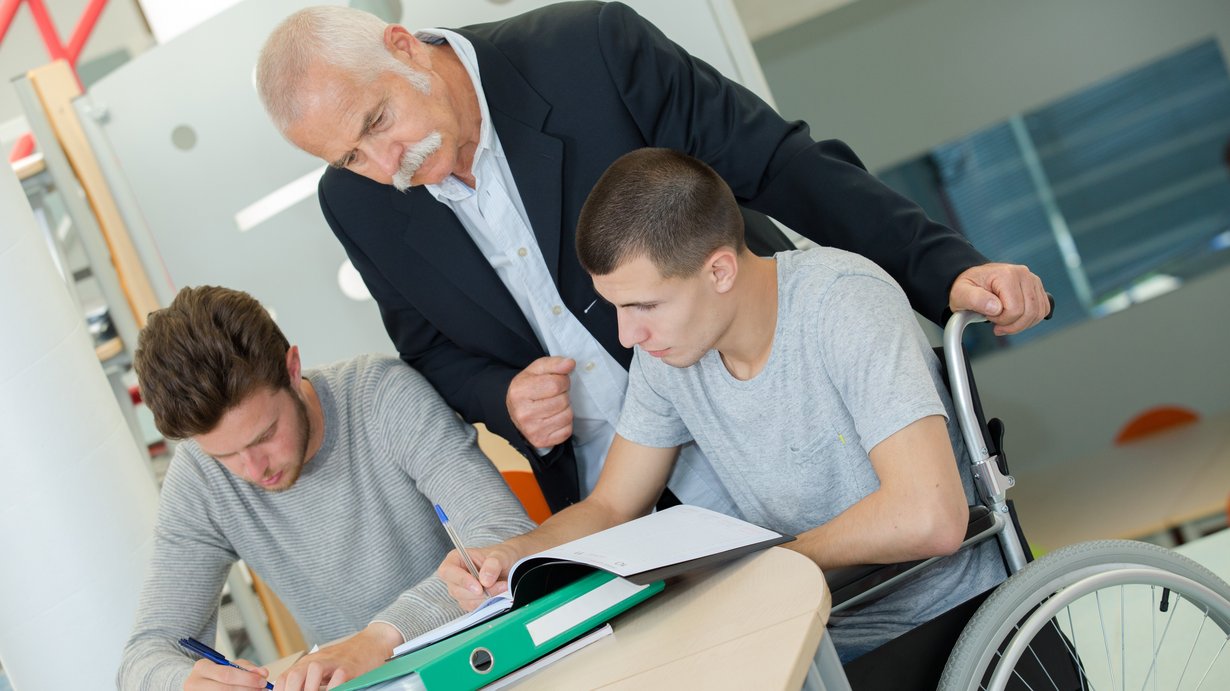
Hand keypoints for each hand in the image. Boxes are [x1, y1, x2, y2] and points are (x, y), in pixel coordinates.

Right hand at [184, 657, 269, 689]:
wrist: (200, 683)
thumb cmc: (218, 673)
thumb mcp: (230, 665)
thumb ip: (247, 668)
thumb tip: (263, 673)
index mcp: (202, 667)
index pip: (226, 674)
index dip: (247, 679)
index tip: (263, 681)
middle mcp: (195, 683)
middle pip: (224, 689)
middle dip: (247, 689)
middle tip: (262, 689)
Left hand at [275, 623, 400, 689]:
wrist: (370, 643)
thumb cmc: (345, 659)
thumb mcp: (321, 668)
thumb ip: (307, 680)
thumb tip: (293, 690)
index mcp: (307, 662)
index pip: (285, 678)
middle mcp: (317, 661)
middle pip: (296, 674)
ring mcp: (334, 663)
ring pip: (314, 671)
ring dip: (310, 689)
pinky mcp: (349, 667)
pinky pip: (338, 678)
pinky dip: (333, 688)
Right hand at [437, 544, 518, 610]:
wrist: (510, 565)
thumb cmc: (501, 556)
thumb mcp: (501, 555)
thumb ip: (493, 564)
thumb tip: (484, 581)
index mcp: (456, 559)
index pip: (447, 571)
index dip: (461, 580)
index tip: (479, 587)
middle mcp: (455, 576)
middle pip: (457, 590)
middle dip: (479, 592)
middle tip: (500, 586)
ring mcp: (460, 590)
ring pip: (466, 601)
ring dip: (486, 598)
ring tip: (503, 587)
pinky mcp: (469, 601)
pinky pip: (474, 608)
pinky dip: (487, 603)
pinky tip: (498, 594)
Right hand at [506, 357, 575, 447]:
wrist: (515, 411)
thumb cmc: (528, 388)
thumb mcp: (536, 370)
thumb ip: (554, 363)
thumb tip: (570, 363)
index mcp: (520, 392)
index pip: (556, 384)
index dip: (563, 380)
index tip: (558, 381)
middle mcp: (523, 413)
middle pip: (562, 401)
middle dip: (563, 395)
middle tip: (554, 395)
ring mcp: (532, 430)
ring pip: (567, 416)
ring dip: (565, 409)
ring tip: (554, 406)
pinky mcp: (541, 441)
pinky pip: (567, 431)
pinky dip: (565, 423)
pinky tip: (554, 418)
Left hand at [949, 263, 1048, 335]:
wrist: (973, 280)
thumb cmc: (967, 286)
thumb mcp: (961, 293)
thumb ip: (975, 299)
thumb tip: (996, 308)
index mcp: (1006, 275)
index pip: (1015, 310)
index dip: (1001, 320)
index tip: (988, 316)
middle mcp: (1023, 274)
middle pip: (1030, 313)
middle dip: (1012, 325)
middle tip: (996, 322)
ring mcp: (1032, 280)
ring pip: (1038, 313)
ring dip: (1021, 324)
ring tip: (1004, 320)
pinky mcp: (1037, 288)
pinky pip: (1043, 310)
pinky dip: (1030, 319)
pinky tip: (1015, 318)